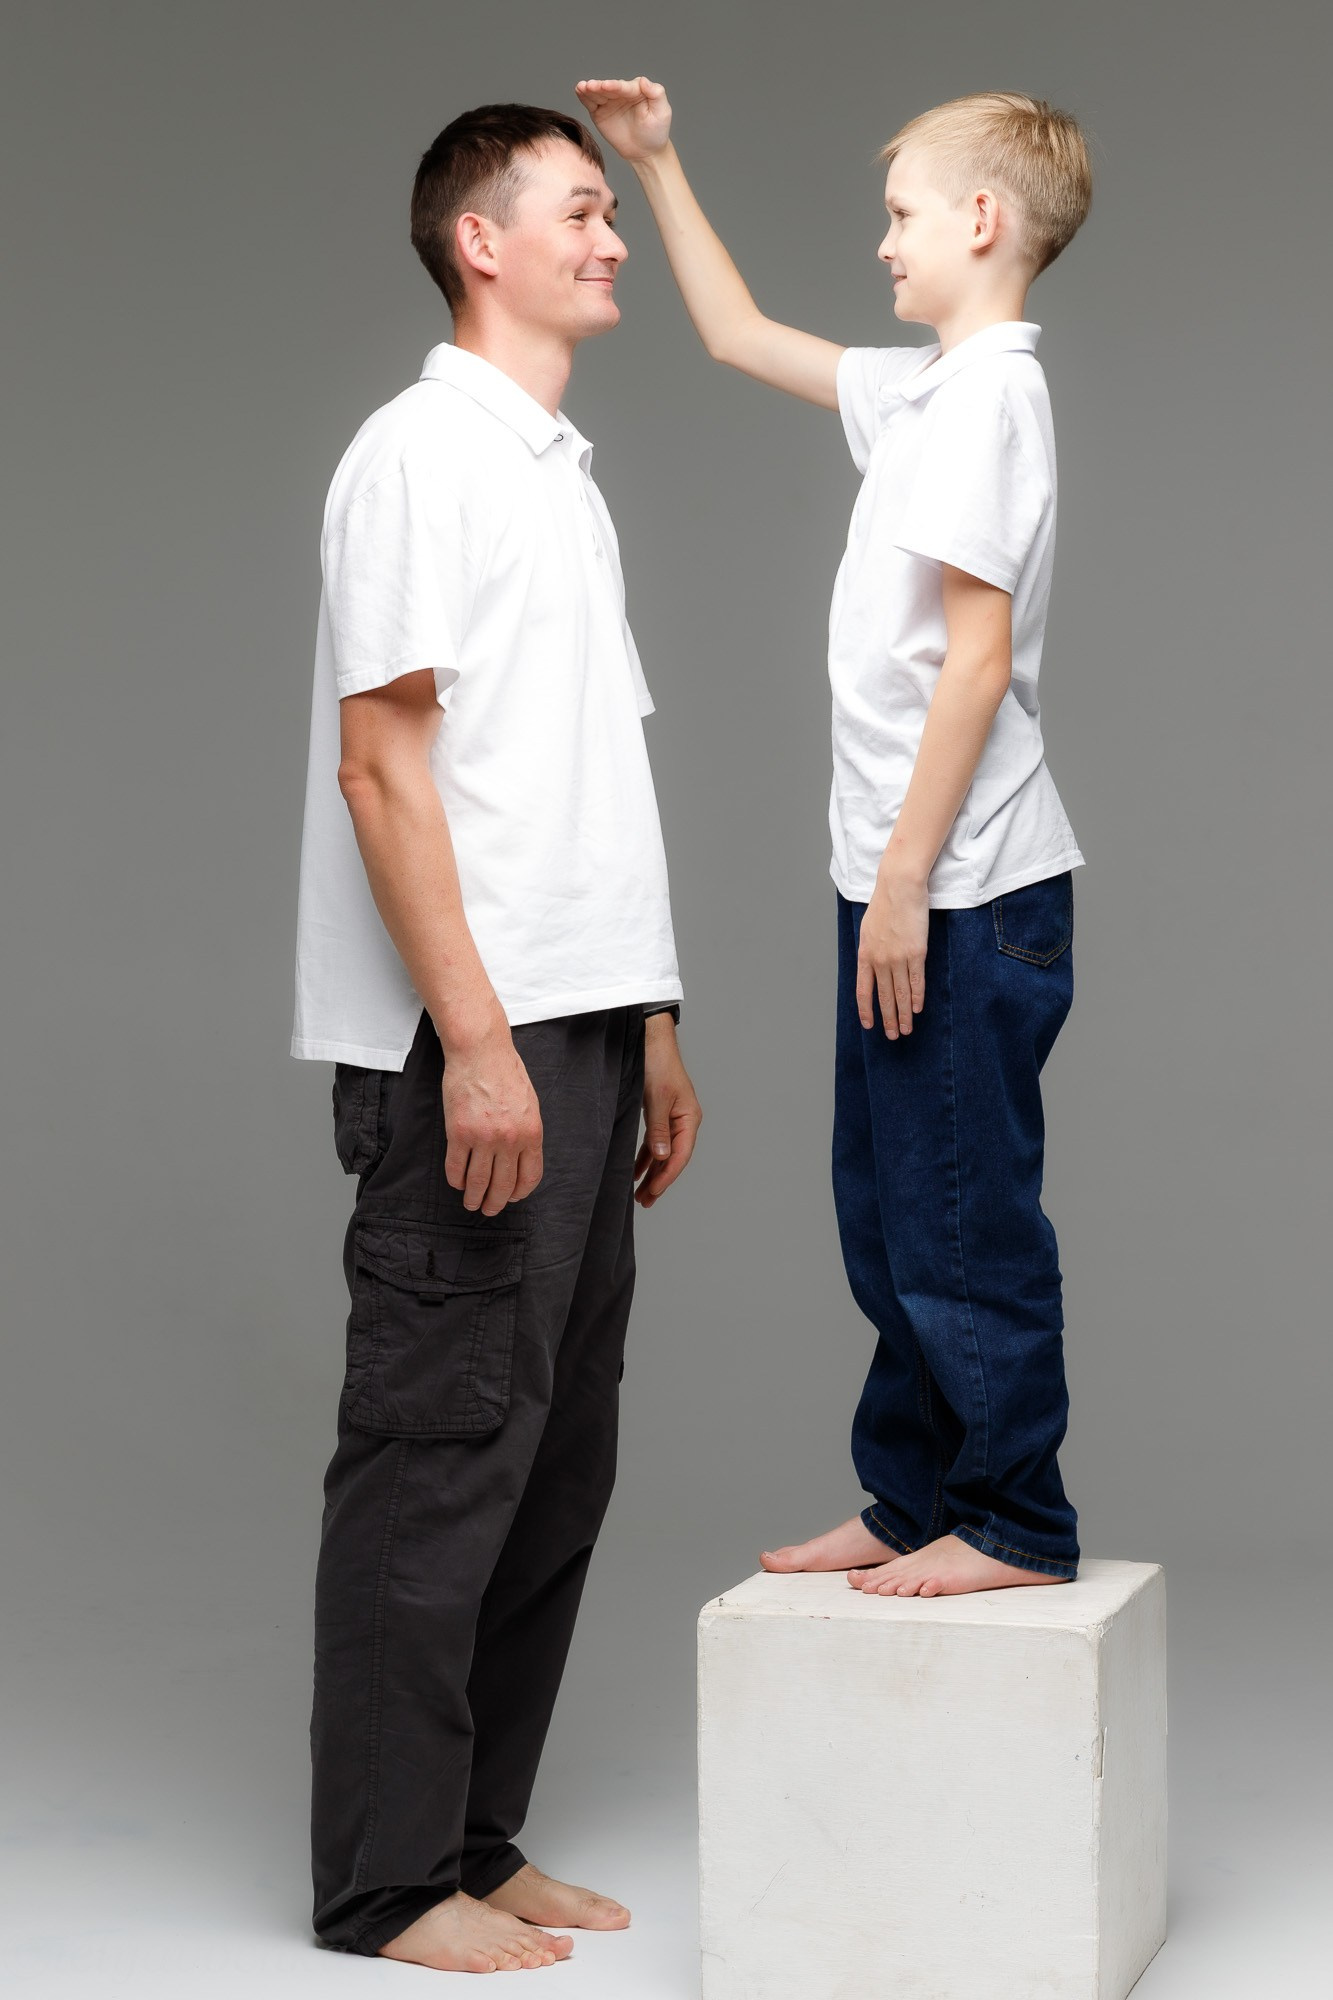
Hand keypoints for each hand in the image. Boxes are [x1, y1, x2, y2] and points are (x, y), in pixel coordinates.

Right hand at [440, 1016, 543, 1214]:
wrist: (480, 1051)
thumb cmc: (506, 1073)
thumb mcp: (529, 1105)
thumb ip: (526, 1133)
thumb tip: (519, 1161)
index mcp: (531, 1133)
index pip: (529, 1177)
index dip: (519, 1193)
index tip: (512, 1197)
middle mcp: (509, 1139)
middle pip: (503, 1185)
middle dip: (495, 1203)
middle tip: (489, 1209)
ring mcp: (483, 1137)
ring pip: (478, 1181)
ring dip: (474, 1198)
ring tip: (471, 1203)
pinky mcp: (458, 1132)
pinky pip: (456, 1167)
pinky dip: (456, 1180)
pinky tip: (457, 1182)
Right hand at [575, 76, 672, 161]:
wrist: (646, 152)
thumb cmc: (656, 132)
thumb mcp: (662, 112)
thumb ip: (656, 94)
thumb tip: (644, 80)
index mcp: (636, 90)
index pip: (624, 87)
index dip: (615, 86)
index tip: (606, 86)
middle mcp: (621, 93)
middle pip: (608, 88)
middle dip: (599, 87)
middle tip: (590, 86)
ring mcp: (609, 102)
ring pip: (598, 94)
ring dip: (589, 90)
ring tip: (581, 87)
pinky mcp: (600, 113)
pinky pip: (591, 103)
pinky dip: (584, 97)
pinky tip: (579, 91)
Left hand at [634, 1014, 701, 1207]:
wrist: (650, 1040)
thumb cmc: (657, 1064)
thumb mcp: (656, 1099)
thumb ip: (658, 1130)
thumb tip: (661, 1158)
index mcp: (690, 1118)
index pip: (680, 1155)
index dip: (667, 1176)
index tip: (652, 1192)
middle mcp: (684, 1121)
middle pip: (673, 1158)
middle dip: (659, 1181)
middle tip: (644, 1201)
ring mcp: (672, 1118)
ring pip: (663, 1153)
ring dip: (651, 1173)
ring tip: (639, 1194)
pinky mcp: (659, 1114)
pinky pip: (654, 1143)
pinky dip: (646, 1158)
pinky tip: (636, 1171)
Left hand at [857, 862, 928, 1037]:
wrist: (899, 887)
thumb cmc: (885, 904)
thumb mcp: (868, 929)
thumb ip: (870, 949)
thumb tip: (872, 965)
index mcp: (865, 955)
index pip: (863, 991)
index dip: (866, 1010)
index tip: (869, 1025)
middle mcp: (880, 960)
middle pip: (883, 997)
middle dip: (888, 1019)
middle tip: (893, 1036)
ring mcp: (898, 958)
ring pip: (899, 994)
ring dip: (903, 1015)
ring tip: (906, 1030)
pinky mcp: (916, 953)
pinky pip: (916, 982)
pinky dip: (916, 998)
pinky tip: (916, 1010)